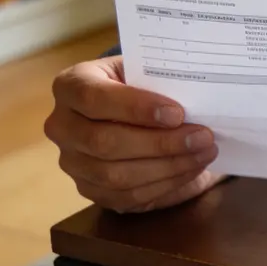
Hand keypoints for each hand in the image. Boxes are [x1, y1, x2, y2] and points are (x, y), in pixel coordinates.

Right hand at [45, 56, 222, 212]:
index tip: (177, 113)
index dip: (135, 107)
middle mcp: (62, 126)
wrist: (136, 111)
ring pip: (115, 175)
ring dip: (168, 166)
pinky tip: (191, 169)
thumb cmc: (143, 84)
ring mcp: (72, 162)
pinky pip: (126, 196)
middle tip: (203, 137)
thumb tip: (195, 97)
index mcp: (70, 86)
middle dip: (160, 143)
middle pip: (104, 142)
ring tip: (205, 153)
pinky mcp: (90, 190)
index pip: (93, 98)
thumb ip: (160, 78)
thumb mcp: (147, 69)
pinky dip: (164, 184)